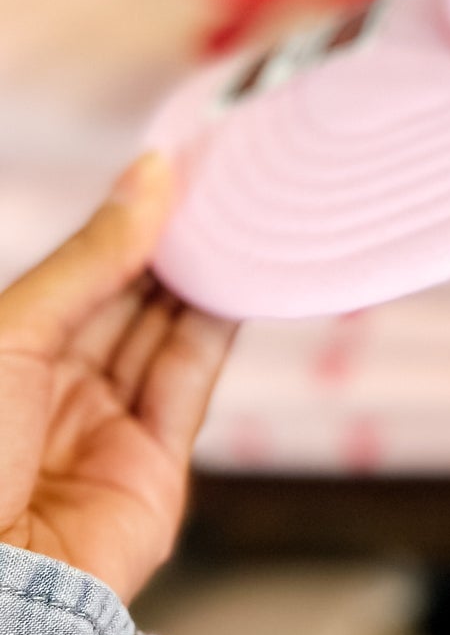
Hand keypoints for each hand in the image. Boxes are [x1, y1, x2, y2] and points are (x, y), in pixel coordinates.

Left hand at [0, 154, 235, 602]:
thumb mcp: (15, 334)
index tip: (177, 166)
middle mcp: (54, 387)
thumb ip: (93, 260)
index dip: (127, 220)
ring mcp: (105, 426)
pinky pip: (190, 381)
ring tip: (242, 217)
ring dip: (203, 276)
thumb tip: (149, 177)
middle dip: (173, 242)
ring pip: (165, 333)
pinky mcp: (156, 467)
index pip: (81, 272)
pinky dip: (219, 328)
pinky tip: (239, 279)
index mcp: (8, 353)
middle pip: (127, 298)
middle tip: (223, 183)